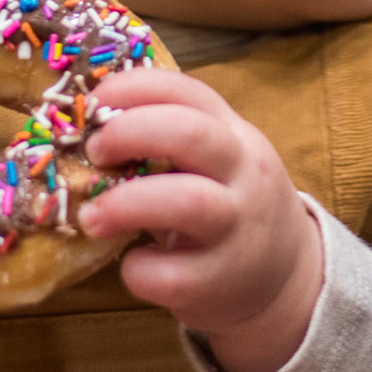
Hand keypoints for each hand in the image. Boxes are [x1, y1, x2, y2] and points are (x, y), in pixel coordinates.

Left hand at [78, 68, 323, 371]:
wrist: (287, 277)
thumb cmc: (228, 206)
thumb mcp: (217, 161)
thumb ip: (169, 138)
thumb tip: (85, 125)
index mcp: (234, 134)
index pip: (187, 91)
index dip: (132, 88)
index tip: (91, 102)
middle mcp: (242, 174)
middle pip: (189, 133)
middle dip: (128, 133)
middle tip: (93, 153)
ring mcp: (236, 228)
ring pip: (186, 201)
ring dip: (124, 204)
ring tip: (91, 217)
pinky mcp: (219, 282)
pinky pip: (171, 275)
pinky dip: (139, 269)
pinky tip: (132, 264)